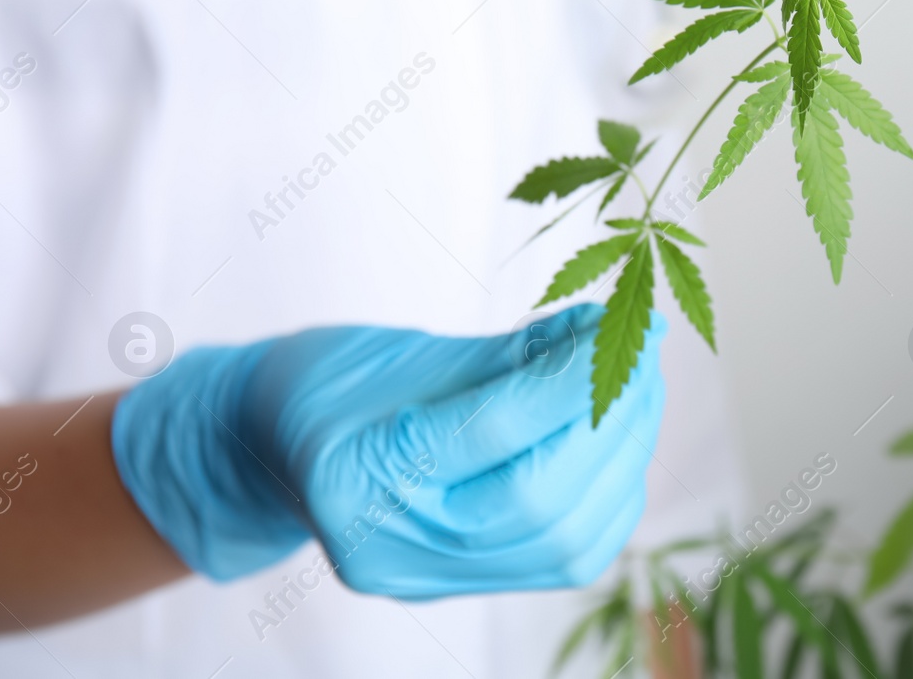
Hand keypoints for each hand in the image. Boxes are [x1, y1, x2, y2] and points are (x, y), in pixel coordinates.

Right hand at [110, 304, 664, 597]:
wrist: (269, 450)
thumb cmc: (330, 384)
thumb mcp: (406, 351)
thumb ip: (512, 352)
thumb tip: (605, 329)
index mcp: (356, 476)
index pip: (495, 431)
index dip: (576, 378)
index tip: (624, 327)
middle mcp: (391, 549)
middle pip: (541, 503)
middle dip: (611, 422)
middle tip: (643, 354)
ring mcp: (428, 580)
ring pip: (567, 542)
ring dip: (624, 457)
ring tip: (638, 387)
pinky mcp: (464, 587)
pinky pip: (568, 557)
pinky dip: (611, 495)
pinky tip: (620, 440)